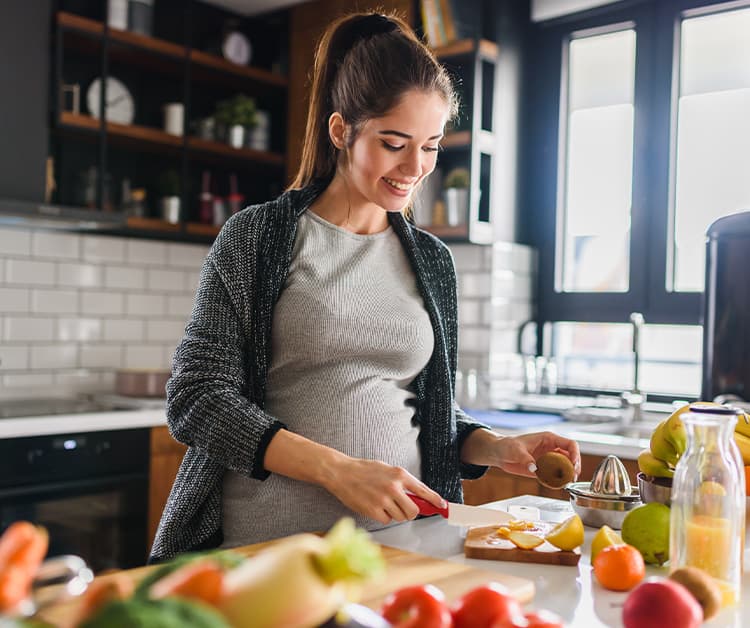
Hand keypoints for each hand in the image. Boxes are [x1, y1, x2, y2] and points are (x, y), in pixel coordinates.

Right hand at [322, 457, 446, 524]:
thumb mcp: (386, 469)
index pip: (423, 490)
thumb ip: (402, 482)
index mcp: (399, 474)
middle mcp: (394, 487)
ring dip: (394, 514)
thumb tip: (418, 496)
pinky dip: (383, 516)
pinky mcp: (373, 510)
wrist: (341, 472)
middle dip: (410, 513)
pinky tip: (374, 506)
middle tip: (402, 508)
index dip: (435, 500)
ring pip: (400, 517)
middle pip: (413, 511)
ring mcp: (384, 499)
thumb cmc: (364, 470)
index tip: (442, 506)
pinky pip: (386, 520)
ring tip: (382, 502)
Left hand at [492, 431, 580, 478]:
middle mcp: (551, 449)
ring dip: (568, 475)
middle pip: (571, 457)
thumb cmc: (507, 445)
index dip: (575, 454)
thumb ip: (525, 458)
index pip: (570, 444)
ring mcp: (548, 459)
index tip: (574, 464)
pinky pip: (555, 475)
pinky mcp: (543, 469)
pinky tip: (557, 485)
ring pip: (565, 467)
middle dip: (574, 467)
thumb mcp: (516, 450)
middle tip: (572, 477)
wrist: (499, 454)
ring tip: (567, 482)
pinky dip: (558, 481)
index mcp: (548, 439)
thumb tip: (534, 468)